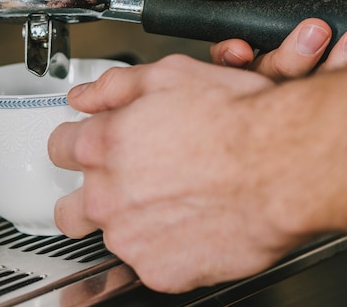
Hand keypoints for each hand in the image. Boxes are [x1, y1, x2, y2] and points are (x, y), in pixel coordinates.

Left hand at [49, 55, 307, 291]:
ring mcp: (132, 239)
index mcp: (103, 145)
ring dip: (134, 223)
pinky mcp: (162, 272)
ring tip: (177, 203)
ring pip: (113, 238)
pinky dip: (168, 249)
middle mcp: (108, 196)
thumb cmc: (239, 120)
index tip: (94, 148)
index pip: (59, 149)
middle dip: (89, 197)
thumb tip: (85, 96)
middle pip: (69, 208)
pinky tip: (195, 225)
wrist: (286, 164)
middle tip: (124, 188)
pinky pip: (151, 264)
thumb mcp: (172, 75)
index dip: (79, 144)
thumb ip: (115, 86)